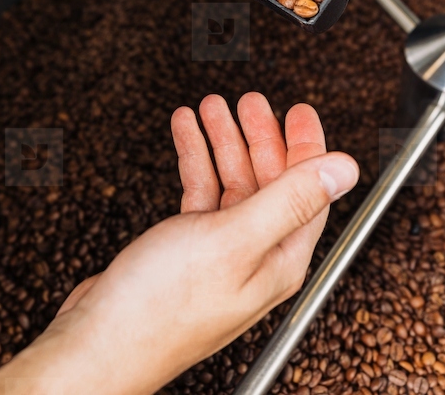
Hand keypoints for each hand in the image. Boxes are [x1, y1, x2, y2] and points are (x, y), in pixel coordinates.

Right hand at [0, 93, 358, 394]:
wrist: (99, 344)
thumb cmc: (160, 308)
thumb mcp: (234, 239)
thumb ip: (290, 200)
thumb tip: (344, 169)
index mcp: (279, 259)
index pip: (309, 192)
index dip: (306, 146)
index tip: (298, 109)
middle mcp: (256, 258)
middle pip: (271, 183)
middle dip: (260, 137)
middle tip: (249, 101)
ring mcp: (220, 256)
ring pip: (232, 186)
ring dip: (224, 143)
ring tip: (211, 107)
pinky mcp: (185, 253)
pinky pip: (200, 197)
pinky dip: (195, 162)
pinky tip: (186, 135)